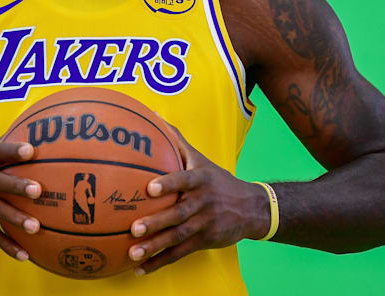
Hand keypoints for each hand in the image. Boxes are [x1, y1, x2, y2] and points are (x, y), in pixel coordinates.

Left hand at [127, 125, 268, 274]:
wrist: (252, 208)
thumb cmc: (217, 180)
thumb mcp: (201, 159)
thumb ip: (176, 141)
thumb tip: (153, 116)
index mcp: (200, 180)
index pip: (184, 180)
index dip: (168, 183)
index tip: (150, 188)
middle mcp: (202, 202)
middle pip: (179, 213)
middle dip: (157, 222)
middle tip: (134, 227)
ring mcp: (204, 224)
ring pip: (178, 236)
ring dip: (155, 246)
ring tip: (133, 252)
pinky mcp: (204, 241)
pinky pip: (180, 253)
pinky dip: (160, 261)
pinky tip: (140, 268)